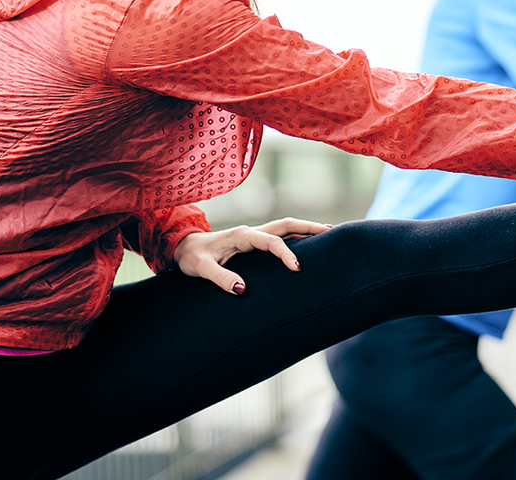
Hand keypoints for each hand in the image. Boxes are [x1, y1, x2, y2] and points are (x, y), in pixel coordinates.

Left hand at [173, 218, 332, 294]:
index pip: (270, 241)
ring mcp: (254, 236)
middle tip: (332, 233)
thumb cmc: (192, 258)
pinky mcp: (255, 242)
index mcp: (241, 236)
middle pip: (286, 225)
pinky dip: (298, 237)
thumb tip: (243, 290)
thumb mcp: (200, 269)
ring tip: (329, 235)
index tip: (297, 269)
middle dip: (309, 227)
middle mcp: (251, 232)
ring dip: (307, 230)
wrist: (183, 248)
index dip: (285, 253)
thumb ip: (220, 278)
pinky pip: (281, 237)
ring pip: (286, 228)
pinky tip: (310, 245)